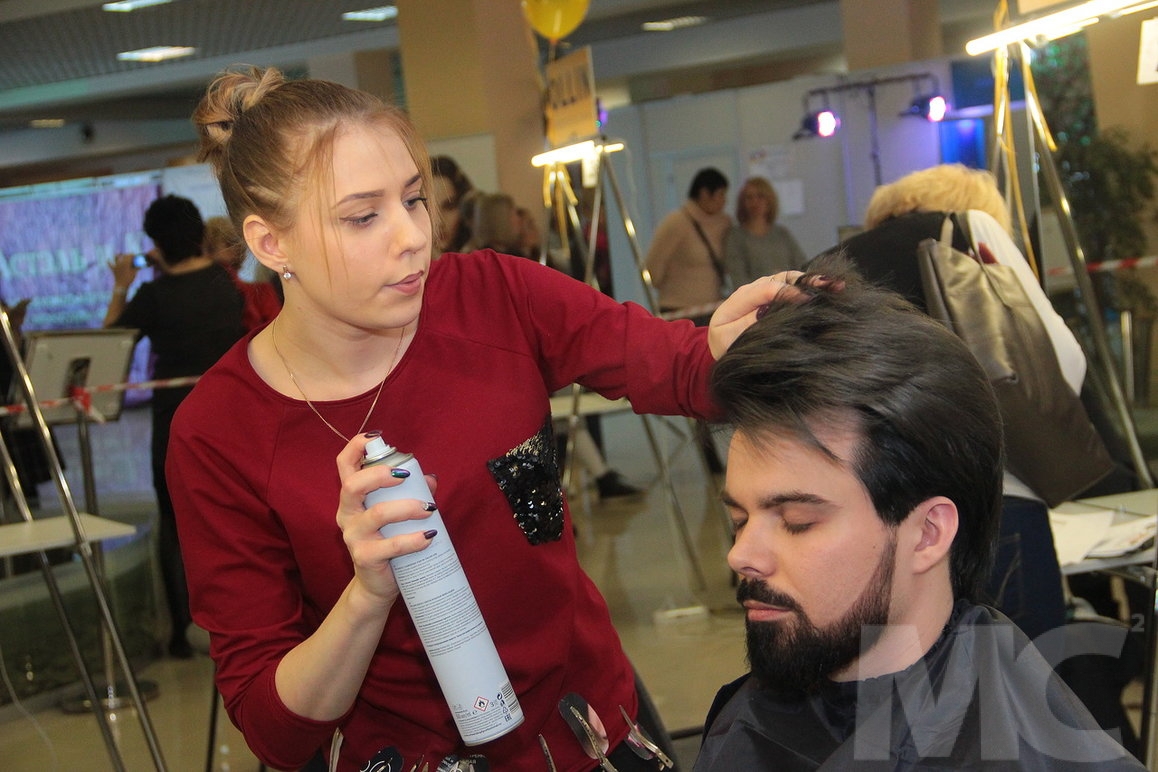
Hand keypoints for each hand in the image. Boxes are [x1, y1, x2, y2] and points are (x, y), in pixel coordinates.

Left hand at [108, 252, 142, 288]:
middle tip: (131, 256)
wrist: (121, 285)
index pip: (129, 256)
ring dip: (118, 255)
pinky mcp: (113, 269)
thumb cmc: (129, 279)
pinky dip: (109, 262)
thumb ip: (137, 267)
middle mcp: (120, 263)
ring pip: (116, 257)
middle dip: (128, 255)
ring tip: (121, 254)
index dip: (133, 255)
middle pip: (124, 256)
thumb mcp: (134, 273)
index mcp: (126, 263)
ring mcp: (116, 265)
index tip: (135, 255)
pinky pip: (110, 264)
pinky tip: (108, 260)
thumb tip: (140, 264)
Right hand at [335, 433, 436, 608]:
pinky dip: (413, 539)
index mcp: (352, 498)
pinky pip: (390, 545)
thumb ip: (412, 494)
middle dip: (380, 475)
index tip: (377, 437)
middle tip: (406, 476)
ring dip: (407, 507)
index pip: (344, 465)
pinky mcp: (365, 557)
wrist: (378, 585)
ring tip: (430, 508)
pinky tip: (429, 536)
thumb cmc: (389, 542)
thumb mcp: (398, 515)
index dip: (356, 447)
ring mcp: (354, 536)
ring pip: (377, 514)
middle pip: (352, 485)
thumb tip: (430, 479)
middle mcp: (347, 514)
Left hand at [707, 271, 836, 358]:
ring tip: (836, 285)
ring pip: (792, 281)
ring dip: (814, 283)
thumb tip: (768, 312)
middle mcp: (756, 290)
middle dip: (808, 280)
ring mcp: (767, 292)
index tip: (807, 299)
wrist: (722, 350)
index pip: (768, 289)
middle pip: (784, 279)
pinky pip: (795, 289)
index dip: (788, 292)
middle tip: (830, 284)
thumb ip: (745, 324)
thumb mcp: (729, 337)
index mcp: (741, 298)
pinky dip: (812, 290)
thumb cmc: (724, 346)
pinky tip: (831, 292)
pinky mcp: (777, 299)